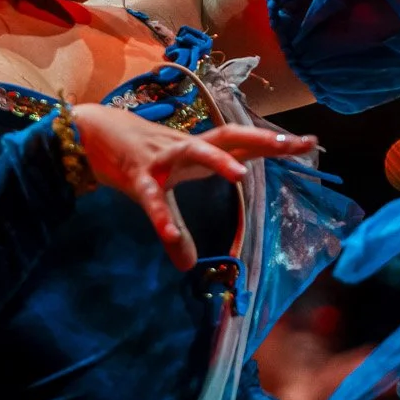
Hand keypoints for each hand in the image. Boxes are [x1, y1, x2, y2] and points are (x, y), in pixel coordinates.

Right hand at [70, 104, 316, 270]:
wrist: (87, 132)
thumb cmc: (133, 157)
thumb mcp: (161, 191)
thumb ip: (178, 227)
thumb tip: (188, 267)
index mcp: (196, 149)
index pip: (243, 143)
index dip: (274, 143)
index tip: (312, 143)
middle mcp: (185, 148)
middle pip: (229, 137)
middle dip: (261, 140)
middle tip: (293, 145)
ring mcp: (162, 158)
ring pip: (193, 151)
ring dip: (215, 160)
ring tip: (239, 175)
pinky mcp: (137, 173)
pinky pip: (152, 197)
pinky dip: (161, 218)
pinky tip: (173, 241)